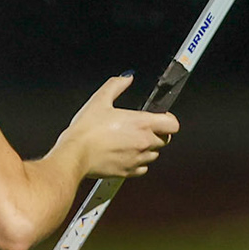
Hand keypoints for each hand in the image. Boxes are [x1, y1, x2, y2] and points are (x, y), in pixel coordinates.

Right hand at [62, 74, 178, 178]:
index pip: (173, 124)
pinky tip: (125, 154)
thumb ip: (116, 85)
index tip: (160, 117)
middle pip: (166, 139)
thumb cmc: (87, 130)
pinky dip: (138, 162)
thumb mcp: (99, 100)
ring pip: (154, 154)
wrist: (75, 154)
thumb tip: (127, 78)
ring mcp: (138, 159)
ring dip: (148, 148)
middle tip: (142, 129)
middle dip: (158, 133)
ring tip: (131, 141)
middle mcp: (144, 142)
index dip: (168, 119)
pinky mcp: (129, 172)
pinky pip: (143, 168)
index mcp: (141, 123)